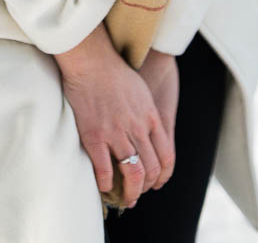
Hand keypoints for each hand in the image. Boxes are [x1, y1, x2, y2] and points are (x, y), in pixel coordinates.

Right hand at [54, 24, 175, 206]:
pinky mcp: (95, 136)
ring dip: (130, 192)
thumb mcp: (142, 91)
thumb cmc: (114, 71)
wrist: (92, 60)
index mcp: (151, 118)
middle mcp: (138, 129)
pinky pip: (104, 170)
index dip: (162, 175)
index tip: (155, 183)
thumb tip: (149, 128)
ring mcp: (117, 133)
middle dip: (145, 187)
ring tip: (125, 198)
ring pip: (132, 174)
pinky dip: (105, 183)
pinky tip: (104, 186)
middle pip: (150, 169)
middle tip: (138, 194)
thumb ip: (147, 114)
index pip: (165, 156)